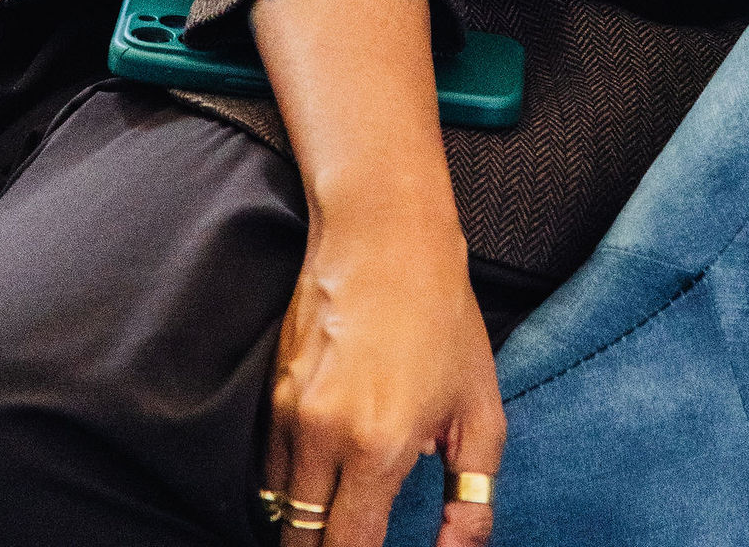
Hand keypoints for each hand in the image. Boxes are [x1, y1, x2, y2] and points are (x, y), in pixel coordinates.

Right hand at [265, 207, 505, 546]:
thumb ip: (472, 495)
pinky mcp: (270, 395)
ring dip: (307, 524)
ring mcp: (289, 415)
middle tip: (356, 536)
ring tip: (340, 518)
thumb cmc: (442, 316)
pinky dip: (291, 488)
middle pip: (303, 540)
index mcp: (379, 447)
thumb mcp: (480, 405)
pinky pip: (269, 470)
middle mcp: (324, 438)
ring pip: (281, 509)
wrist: (383, 232)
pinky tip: (322, 481)